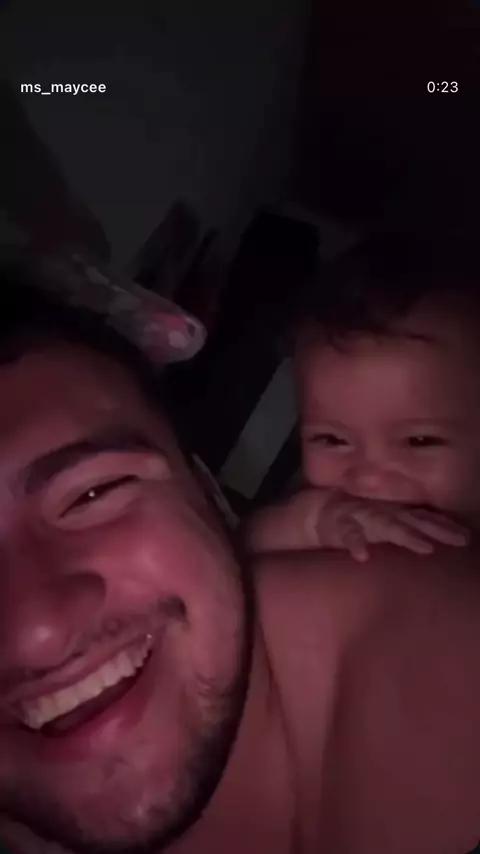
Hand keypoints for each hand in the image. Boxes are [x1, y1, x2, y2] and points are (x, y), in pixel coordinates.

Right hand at [314, 490, 469, 561]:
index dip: (445, 526)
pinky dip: (356, 544)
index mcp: (394, 513)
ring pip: (387, 524)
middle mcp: (383, 512)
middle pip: (415, 520)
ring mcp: (363, 517)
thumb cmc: (358, 521)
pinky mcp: (341, 525)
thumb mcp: (385, 522)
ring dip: (406, 535)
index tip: (466, 537)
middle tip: (459, 540)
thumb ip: (407, 526)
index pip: (425, 517)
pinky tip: (362, 557)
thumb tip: (437, 536)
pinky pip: (349, 534)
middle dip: (437, 529)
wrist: (318, 512)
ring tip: (425, 548)